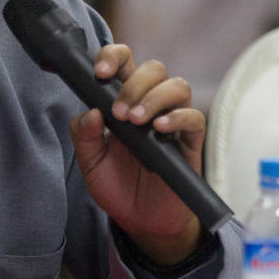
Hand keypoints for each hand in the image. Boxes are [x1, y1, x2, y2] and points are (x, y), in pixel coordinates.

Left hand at [69, 44, 204, 264]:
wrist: (142, 222)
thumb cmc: (117, 186)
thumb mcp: (90, 163)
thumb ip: (84, 136)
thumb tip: (91, 111)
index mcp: (124, 100)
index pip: (124, 62)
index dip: (113, 56)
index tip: (99, 72)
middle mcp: (151, 104)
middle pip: (154, 68)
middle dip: (134, 83)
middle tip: (119, 113)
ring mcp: (173, 121)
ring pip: (177, 85)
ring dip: (155, 97)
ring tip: (137, 121)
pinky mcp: (190, 142)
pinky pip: (194, 117)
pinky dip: (177, 117)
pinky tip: (159, 129)